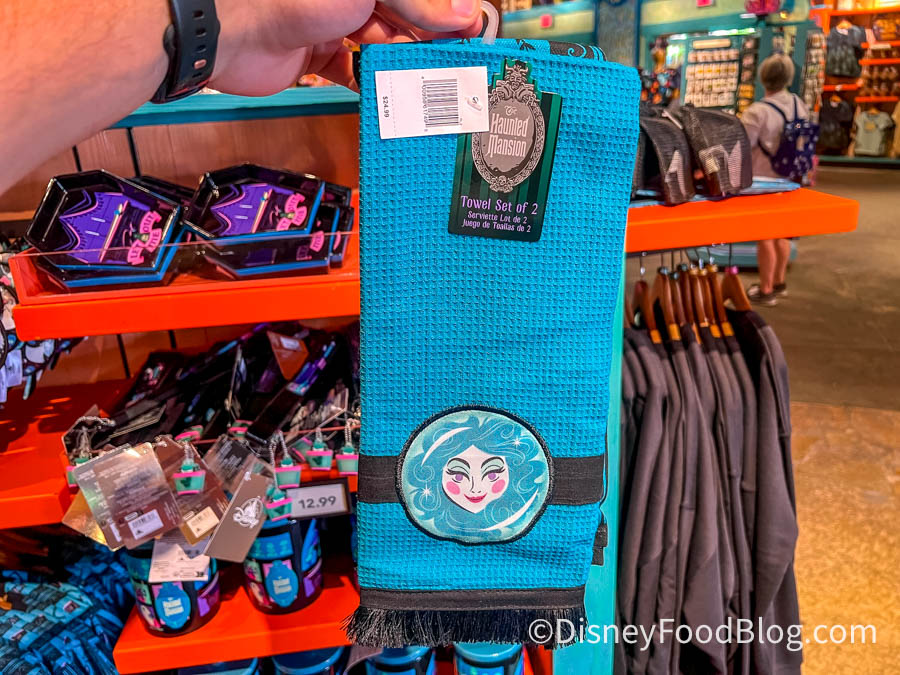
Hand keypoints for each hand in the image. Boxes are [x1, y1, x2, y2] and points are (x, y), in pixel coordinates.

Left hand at [211, 0, 483, 94]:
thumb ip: (417, 2)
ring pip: (382, 46)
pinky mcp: (318, 59)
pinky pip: (355, 72)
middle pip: (403, 16)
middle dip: (429, 39)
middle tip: (457, 63)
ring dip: (404, 64)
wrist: (233, 31)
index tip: (472, 30)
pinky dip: (374, 84)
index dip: (446, 9)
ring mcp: (333, 25)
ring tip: (428, 81)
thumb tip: (464, 14)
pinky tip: (393, 95)